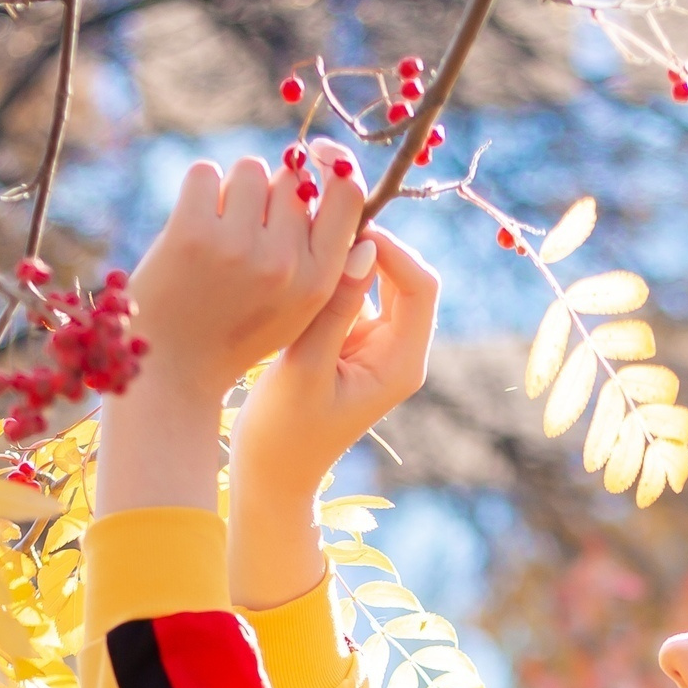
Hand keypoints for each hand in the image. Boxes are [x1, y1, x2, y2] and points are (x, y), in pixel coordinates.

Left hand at [96, 154, 365, 517]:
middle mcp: (285, 263)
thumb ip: (319, 253)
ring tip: (216, 235)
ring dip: (232, 191)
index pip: (347, 195)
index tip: (317, 158)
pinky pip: (206, 174)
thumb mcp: (297, 309)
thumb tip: (326, 173)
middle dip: (269, 194)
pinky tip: (190, 230)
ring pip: (251, 170)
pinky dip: (197, 194)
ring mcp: (239, 246)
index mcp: (319, 282)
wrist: (170, 374)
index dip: (333, 168)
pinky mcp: (192, 232)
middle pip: (293, 179)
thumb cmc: (235, 335)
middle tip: (244, 235)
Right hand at [229, 159, 439, 609]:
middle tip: (323, 212)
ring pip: (375, 277)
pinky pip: (350, 291)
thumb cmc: (283, 434)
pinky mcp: (349, 340)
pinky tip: (294, 255)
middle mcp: (398, 349)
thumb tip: (363, 247)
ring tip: (304, 229)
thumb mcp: (304, 367)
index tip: (344, 227)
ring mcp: (375, 344)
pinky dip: (328, 270)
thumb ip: (334, 308)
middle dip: (368, 239)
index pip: (419, 283)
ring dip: (345, 251)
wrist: (268, 475)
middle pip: (402, 272)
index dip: (390, 245)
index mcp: (402, 361)